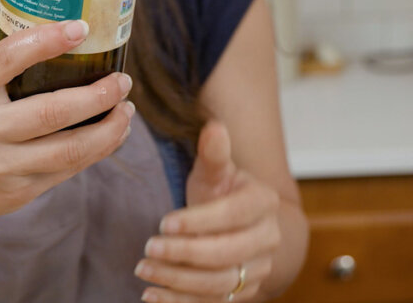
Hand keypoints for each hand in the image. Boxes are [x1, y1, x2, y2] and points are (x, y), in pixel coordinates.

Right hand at [0, 20, 134, 224]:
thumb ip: (9, 70)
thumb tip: (73, 37)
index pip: (6, 59)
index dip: (46, 40)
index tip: (81, 28)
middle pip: (53, 111)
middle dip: (99, 95)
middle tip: (122, 81)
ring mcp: (3, 165)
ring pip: (71, 148)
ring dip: (110, 127)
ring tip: (126, 109)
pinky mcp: (22, 191)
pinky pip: (71, 168)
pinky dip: (101, 148)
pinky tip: (115, 132)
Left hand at [135, 122, 281, 302]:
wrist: (239, 225)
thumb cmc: (222, 192)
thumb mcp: (215, 171)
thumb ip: (214, 153)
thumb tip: (214, 127)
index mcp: (264, 202)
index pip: (234, 214)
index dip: (200, 221)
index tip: (164, 222)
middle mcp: (269, 238)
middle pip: (227, 253)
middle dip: (184, 253)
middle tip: (149, 247)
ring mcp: (259, 269)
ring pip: (219, 282)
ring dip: (178, 280)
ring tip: (144, 269)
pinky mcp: (244, 292)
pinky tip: (151, 295)